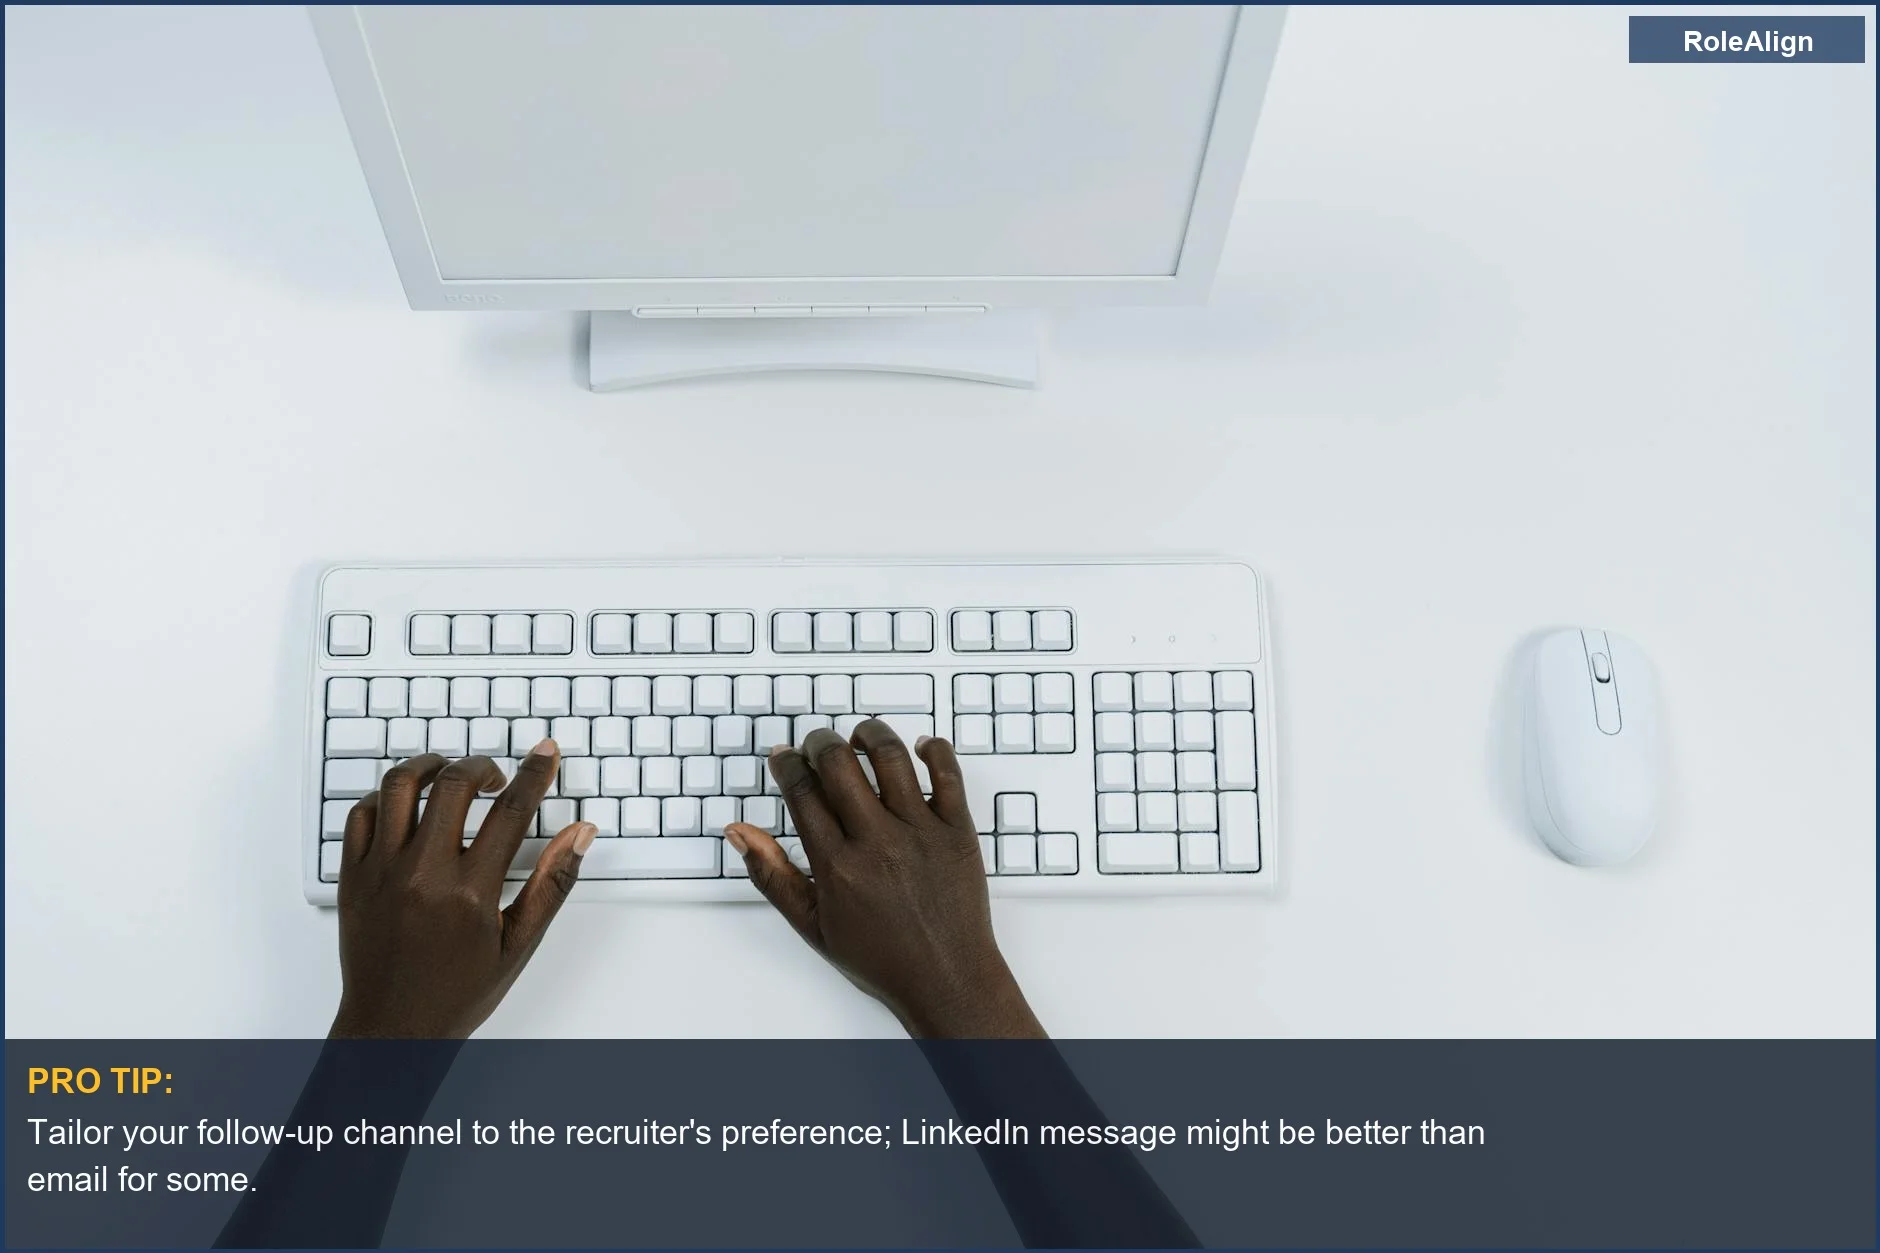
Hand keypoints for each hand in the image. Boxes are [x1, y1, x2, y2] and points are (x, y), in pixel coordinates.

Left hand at [329, 742, 596, 1038]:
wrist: (392, 1028)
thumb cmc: (455, 992)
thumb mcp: (518, 944)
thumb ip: (552, 884)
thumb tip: (579, 835)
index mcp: (470, 892)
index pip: (511, 812)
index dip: (534, 773)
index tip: (544, 753)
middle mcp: (423, 875)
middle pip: (455, 784)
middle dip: (483, 765)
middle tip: (495, 776)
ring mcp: (381, 872)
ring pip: (400, 786)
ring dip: (430, 766)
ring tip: (448, 773)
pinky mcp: (353, 877)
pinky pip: (362, 814)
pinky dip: (386, 798)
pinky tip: (407, 805)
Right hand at [726, 721, 1044, 1038]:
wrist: (947, 978)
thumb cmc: (882, 957)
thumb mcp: (813, 924)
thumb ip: (772, 874)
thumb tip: (740, 832)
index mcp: (838, 866)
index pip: (802, 792)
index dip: (787, 764)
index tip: (784, 757)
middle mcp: (878, 843)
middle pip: (840, 764)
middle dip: (820, 742)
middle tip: (817, 744)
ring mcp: (922, 833)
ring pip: (891, 757)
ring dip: (870, 734)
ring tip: (861, 735)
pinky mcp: (958, 831)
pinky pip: (948, 774)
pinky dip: (935, 750)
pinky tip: (921, 747)